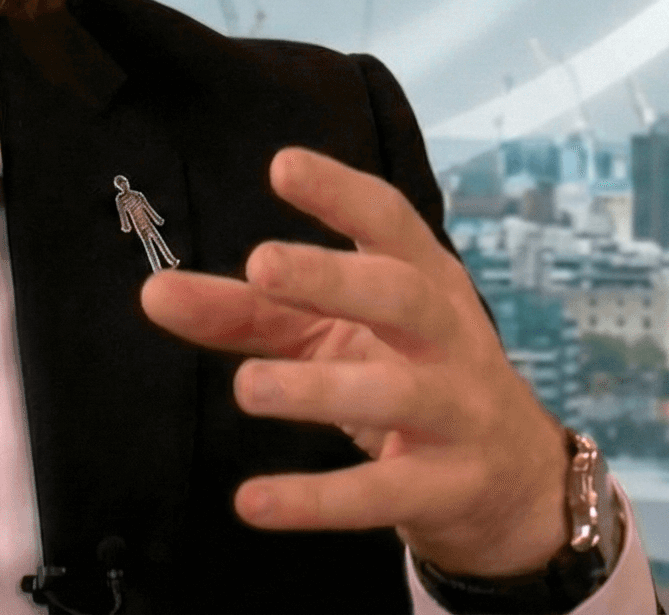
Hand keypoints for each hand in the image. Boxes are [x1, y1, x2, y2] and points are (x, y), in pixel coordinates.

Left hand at [139, 147, 568, 577]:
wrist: (514, 482)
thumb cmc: (408, 375)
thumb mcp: (336, 333)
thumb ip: (249, 310)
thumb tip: (154, 293)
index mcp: (425, 280)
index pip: (391, 221)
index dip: (340, 193)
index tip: (282, 165)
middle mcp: (451, 336)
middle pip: (402, 295)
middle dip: (335, 277)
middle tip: (260, 265)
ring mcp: (459, 413)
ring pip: (396, 394)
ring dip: (318, 388)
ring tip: (247, 386)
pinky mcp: (448, 488)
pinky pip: (382, 494)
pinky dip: (318, 500)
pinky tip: (253, 502)